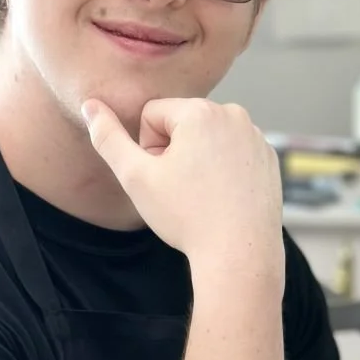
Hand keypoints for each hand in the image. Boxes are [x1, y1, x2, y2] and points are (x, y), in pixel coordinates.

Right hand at [82, 97, 283, 277]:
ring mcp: (256, 136)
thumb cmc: (187, 217)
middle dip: (174, 151)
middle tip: (183, 189)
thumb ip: (107, 137)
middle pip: (182, 124)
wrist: (240, 253)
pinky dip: (224, 171)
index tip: (162, 176)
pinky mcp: (269, 157)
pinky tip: (224, 198)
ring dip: (198, 160)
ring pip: (208, 139)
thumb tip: (91, 105)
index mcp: (201, 111)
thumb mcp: (135, 177)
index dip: (147, 148)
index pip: (152, 114)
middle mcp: (234, 114)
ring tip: (204, 195)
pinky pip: (233, 153)